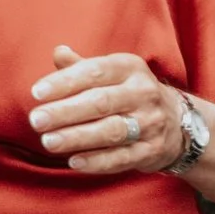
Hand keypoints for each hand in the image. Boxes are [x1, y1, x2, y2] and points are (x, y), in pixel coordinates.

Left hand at [28, 45, 186, 173]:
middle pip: (101, 102)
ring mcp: (150, 123)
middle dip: (65, 112)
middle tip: (36, 120)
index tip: (36, 92)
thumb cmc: (128, 93)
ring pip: (111, 131)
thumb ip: (81, 66)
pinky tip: (74, 161)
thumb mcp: (111, 73)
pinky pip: (122, 158)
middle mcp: (143, 93)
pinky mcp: (151, 151)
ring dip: (77, 137)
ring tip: (48, 141)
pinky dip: (97, 161)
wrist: (178, 123)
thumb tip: (57, 52)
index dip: (64, 82)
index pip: (94, 72)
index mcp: (130, 68)